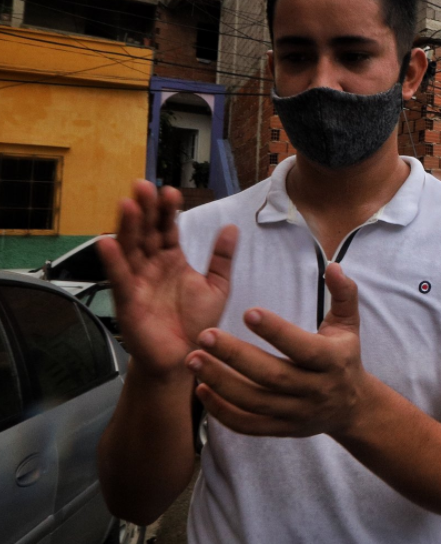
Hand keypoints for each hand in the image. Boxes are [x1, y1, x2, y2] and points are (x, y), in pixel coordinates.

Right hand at [97, 180, 237, 378]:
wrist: (187, 357)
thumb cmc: (197, 323)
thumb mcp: (217, 286)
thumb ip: (222, 258)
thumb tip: (232, 227)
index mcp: (172, 259)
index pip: (167, 228)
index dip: (167, 211)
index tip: (171, 192)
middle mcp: (152, 266)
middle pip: (145, 232)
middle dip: (144, 209)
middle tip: (144, 186)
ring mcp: (138, 281)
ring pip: (130, 249)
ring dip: (127, 227)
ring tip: (127, 204)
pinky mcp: (129, 301)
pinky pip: (120, 278)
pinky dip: (112, 261)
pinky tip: (107, 241)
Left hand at [186, 262, 370, 437]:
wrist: (351, 407)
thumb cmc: (344, 356)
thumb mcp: (349, 324)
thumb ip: (343, 294)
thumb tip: (333, 267)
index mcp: (332, 361)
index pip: (303, 348)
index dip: (277, 332)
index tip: (248, 311)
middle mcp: (315, 389)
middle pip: (273, 377)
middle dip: (236, 357)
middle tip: (204, 335)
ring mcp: (297, 413)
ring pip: (255, 402)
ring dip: (221, 382)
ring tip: (193, 360)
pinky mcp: (281, 429)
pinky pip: (248, 424)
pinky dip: (223, 411)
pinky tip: (202, 389)